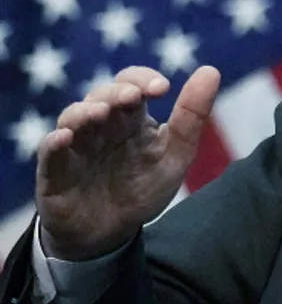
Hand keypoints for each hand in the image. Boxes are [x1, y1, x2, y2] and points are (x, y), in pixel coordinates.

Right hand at [35, 65, 220, 260]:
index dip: (142, 79)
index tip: (162, 88)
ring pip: (72, 117)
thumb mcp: (175, 155)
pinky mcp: (53, 171)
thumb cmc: (142, 189)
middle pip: (102, 95)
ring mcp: (75, 145)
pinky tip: (65, 137)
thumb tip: (211, 70)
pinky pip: (48, 151)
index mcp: (130, 118)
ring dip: (85, 111)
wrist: (111, 232)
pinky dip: (54, 142)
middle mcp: (100, 125)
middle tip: (132, 97)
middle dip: (116, 93)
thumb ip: (192, 116)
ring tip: (100, 113)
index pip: (131, 84)